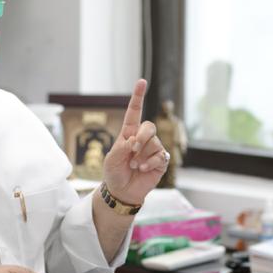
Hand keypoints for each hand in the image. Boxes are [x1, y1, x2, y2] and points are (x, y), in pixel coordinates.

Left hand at [102, 79, 168, 205]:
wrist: (122, 191)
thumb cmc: (114, 173)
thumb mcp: (111, 160)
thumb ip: (121, 149)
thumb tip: (133, 141)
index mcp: (128, 133)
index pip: (134, 112)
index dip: (138, 96)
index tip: (142, 81)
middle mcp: (142, 139)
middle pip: (149, 126)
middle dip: (142, 137)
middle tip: (132, 150)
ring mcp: (153, 149)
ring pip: (154, 143)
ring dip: (142, 156)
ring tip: (134, 166)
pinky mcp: (161, 161)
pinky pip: (160, 156)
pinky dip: (150, 163)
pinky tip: (142, 169)